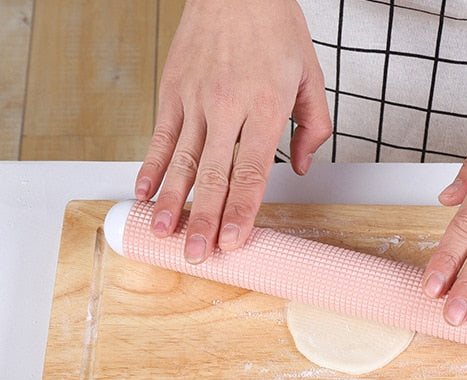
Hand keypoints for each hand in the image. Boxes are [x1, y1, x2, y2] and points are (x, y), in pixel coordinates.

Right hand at [134, 0, 330, 262]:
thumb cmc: (274, 27)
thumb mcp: (310, 76)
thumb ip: (312, 127)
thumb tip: (303, 168)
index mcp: (265, 108)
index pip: (252, 172)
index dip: (242, 211)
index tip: (233, 241)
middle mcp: (227, 106)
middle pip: (214, 175)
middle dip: (204, 220)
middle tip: (196, 254)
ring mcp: (195, 98)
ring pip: (182, 160)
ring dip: (171, 200)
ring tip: (162, 232)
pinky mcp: (173, 89)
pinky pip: (161, 134)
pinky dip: (151, 165)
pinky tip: (143, 191)